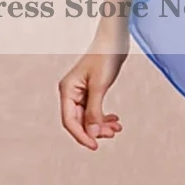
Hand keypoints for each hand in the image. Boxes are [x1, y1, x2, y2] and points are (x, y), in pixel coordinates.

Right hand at [57, 35, 128, 149]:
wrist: (115, 38)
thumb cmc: (105, 56)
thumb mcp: (100, 85)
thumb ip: (94, 111)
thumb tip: (92, 133)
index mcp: (67, 90)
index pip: (70, 121)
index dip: (82, 135)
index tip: (95, 146)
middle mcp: (71, 92)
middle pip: (79, 120)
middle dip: (95, 129)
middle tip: (112, 134)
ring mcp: (82, 91)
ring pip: (89, 116)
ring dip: (101, 124)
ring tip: (116, 128)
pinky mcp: (92, 89)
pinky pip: (95, 109)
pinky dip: (104, 116)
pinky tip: (115, 120)